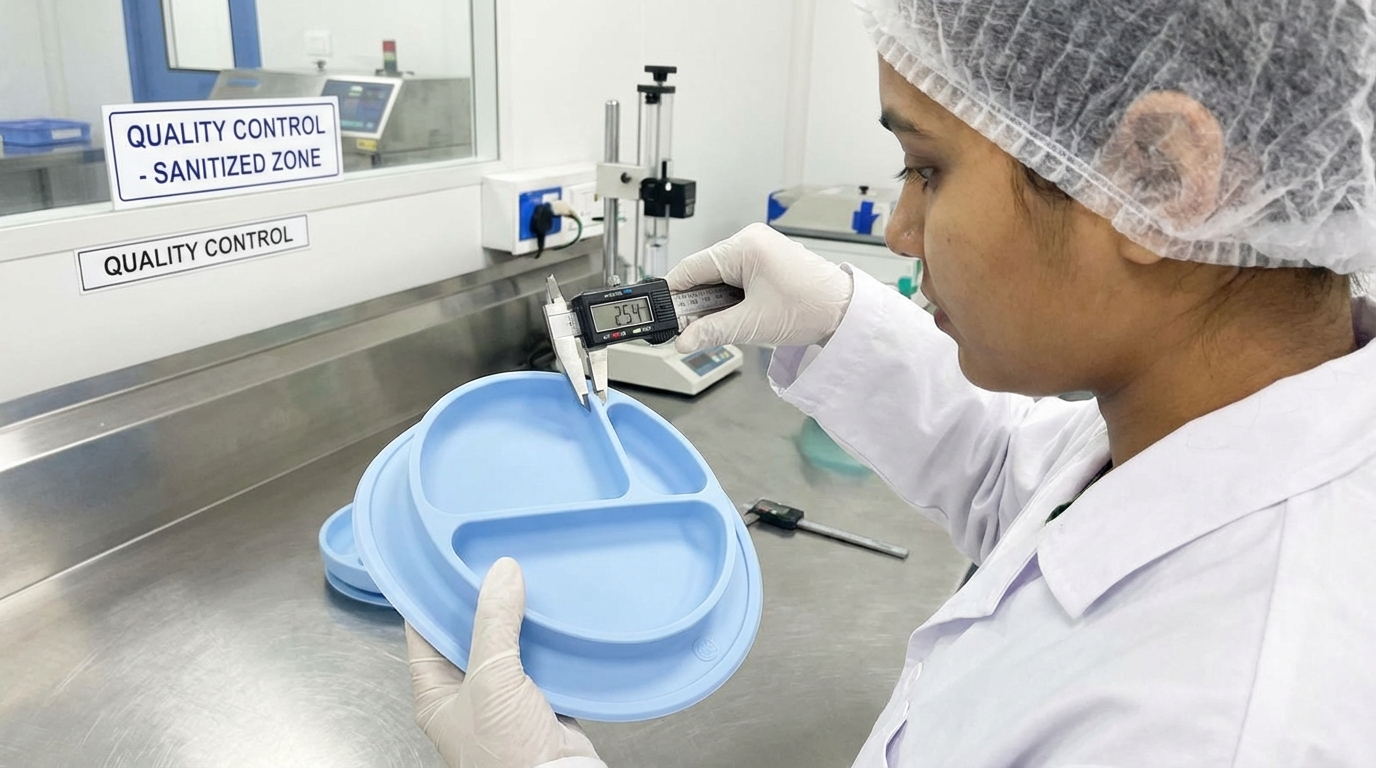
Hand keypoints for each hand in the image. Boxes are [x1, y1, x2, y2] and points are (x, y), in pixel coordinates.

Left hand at [406, 557, 604, 767]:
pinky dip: (547, 637)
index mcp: (436, 692)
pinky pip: (540, 658)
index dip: (431, 596)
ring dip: (518, 617)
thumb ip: (494, 624)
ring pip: (508, 644)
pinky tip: (554, 610)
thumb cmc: (505, 754)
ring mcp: (504, 696)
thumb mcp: (491, 680)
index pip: (424, 632)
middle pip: (469, 634)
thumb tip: (501, 572)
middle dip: (482, 600)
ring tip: (525, 575)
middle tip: (492, 560)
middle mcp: (466, 692)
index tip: (443, 560)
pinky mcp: (539, 698)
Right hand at [664, 223, 854, 352]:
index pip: (692, 267)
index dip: (674, 293)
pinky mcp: (767, 262)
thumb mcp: (753, 324)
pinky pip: (735, 279)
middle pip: (704, 272)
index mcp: (745, 246)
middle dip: (696, 303)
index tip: (663, 315)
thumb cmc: (812, 308)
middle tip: (690, 329)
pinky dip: (730, 299)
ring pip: (719, 278)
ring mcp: (760, 250)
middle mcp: (750, 241)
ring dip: (714, 303)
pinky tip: (734, 316)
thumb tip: (684, 339)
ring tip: (719, 326)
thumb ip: (712, 331)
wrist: (847, 312)